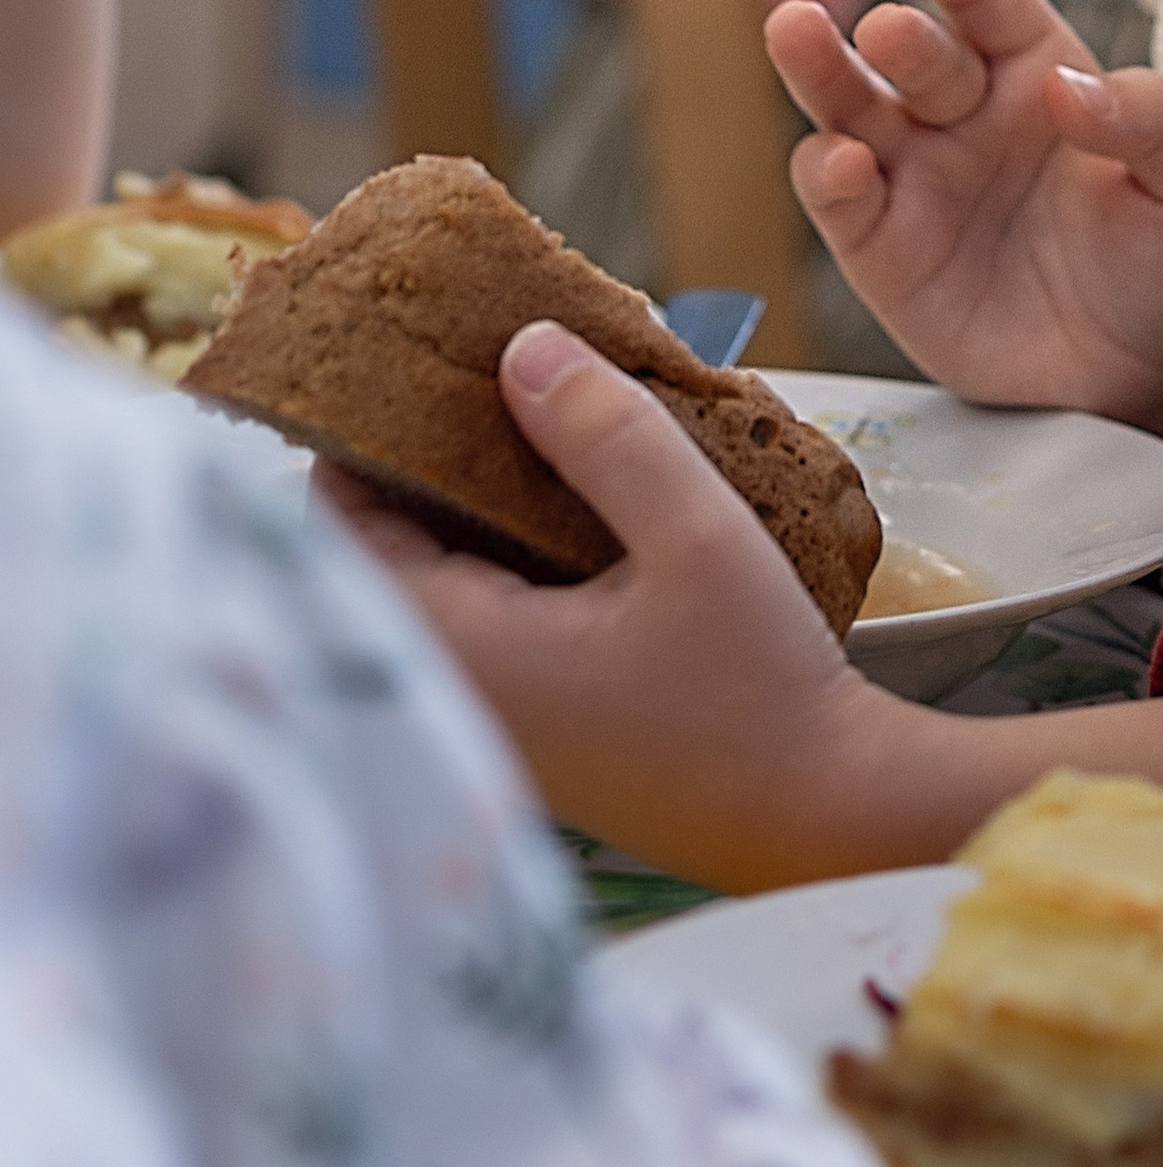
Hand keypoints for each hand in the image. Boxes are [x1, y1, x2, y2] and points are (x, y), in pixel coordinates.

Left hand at [324, 318, 878, 891]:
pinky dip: (503, 549)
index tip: (409, 353)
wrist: (817, 818)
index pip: (340, 525)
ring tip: (531, 410)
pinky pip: (482, 616)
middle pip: (381, 549)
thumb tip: (522, 347)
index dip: (360, 431)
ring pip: (434, 581)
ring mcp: (489, 718)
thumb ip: (606, 436)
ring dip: (467, 501)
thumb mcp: (696, 536)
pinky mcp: (532, 728)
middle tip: (481, 362)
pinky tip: (569, 500)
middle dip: (420, 455)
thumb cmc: (756, 689)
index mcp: (462, 650)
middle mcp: (452, 691)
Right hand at [768, 0, 1162, 449]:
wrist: (1139, 377)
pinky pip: (840, 201)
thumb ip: (1150, 121)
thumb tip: (1067, 86)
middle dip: (899, 35)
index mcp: (1037, 66)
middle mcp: (964, 109)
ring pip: (849, 106)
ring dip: (819, 68)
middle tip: (891, 31)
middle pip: (914, 52)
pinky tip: (843, 165)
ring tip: (796, 31)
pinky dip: (829, 177)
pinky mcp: (880, 249)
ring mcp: (914, 176)